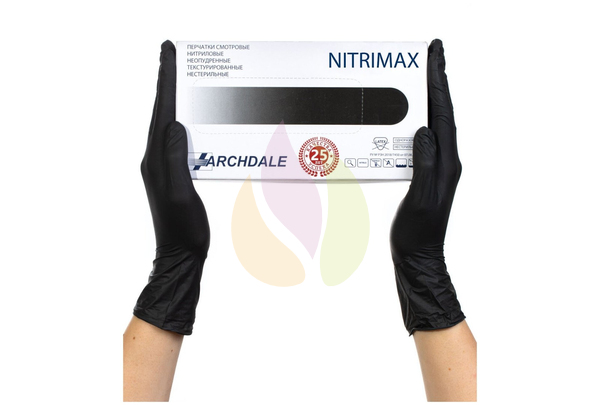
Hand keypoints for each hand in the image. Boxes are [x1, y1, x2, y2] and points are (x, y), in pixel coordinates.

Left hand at [133, 40, 209, 334]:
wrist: (180, 255)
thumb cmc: (183, 230)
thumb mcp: (180, 194)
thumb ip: (175, 160)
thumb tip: (174, 126)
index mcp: (157, 159)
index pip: (162, 112)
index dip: (166, 81)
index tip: (168, 53)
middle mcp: (157, 158)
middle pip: (162, 112)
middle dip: (168, 82)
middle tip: (172, 55)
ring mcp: (164, 166)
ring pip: (170, 124)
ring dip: (175, 99)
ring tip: (181, 79)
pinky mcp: (175, 174)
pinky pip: (179, 140)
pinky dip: (185, 121)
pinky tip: (193, 118)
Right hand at [390, 39, 463, 334]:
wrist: (419, 259)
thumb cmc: (419, 235)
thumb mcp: (421, 200)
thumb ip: (425, 165)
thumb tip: (425, 132)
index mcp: (447, 164)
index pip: (443, 116)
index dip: (439, 84)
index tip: (435, 59)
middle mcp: (445, 161)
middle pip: (441, 113)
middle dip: (436, 82)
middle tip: (430, 56)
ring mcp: (436, 167)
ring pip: (431, 124)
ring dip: (426, 99)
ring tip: (419, 77)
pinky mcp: (425, 173)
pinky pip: (421, 140)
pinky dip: (414, 121)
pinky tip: (404, 117)